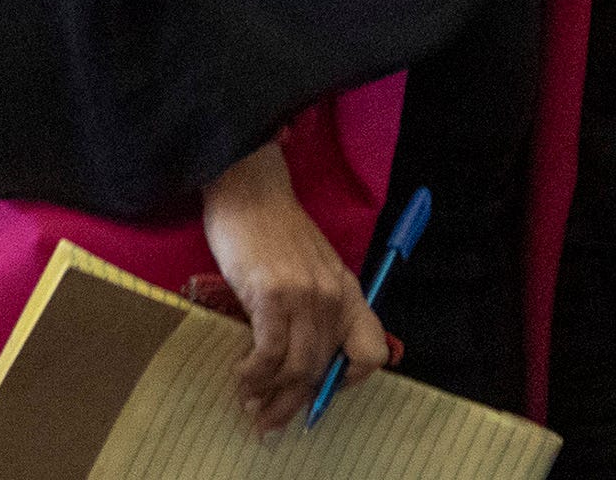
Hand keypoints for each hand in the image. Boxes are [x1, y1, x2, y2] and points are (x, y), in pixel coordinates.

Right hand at [200, 145, 388, 433]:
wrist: (253, 194)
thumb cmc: (275, 235)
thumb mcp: (311, 273)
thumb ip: (316, 310)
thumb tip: (303, 363)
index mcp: (350, 293)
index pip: (373, 351)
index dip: (349, 380)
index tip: (318, 393)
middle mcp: (335, 298)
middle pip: (325, 369)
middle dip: (294, 402)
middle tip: (267, 420)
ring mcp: (306, 296)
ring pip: (298, 368)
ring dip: (271, 396)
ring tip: (250, 404)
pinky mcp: (273, 295)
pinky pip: (270, 354)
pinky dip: (254, 375)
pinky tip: (241, 376)